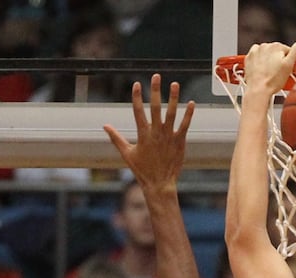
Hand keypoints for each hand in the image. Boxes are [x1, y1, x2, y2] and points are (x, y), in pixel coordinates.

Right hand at [104, 73, 193, 195]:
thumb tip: (104, 126)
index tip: (137, 84)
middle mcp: (156, 133)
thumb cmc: (142, 170)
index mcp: (143, 134)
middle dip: (155, 91)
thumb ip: (116, 138)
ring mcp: (168, 137)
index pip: (138, 111)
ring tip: (174, 84)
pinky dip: (188, 114)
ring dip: (173, 98)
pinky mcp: (179, 142)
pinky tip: (191, 103)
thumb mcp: (127, 154)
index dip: (136, 97)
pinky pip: (184, 125)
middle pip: (155, 107)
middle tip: (156, 76)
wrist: (160, 184)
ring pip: (171, 113)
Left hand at [244, 39, 295, 95]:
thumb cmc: (272, 81)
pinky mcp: (249, 59)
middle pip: (278, 53)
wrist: (257, 90)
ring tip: (273, 75)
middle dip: (283, 63)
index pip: (289, 51)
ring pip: (268, 56)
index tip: (295, 70)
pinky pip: (258, 58)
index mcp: (276, 47)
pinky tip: (264, 71)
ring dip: (272, 63)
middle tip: (285, 75)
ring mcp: (256, 52)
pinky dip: (261, 63)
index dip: (294, 62)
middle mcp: (265, 46)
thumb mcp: (289, 65)